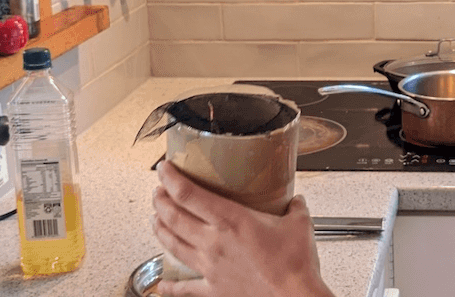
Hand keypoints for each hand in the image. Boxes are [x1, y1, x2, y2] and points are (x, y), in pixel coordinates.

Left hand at [151, 161, 333, 296]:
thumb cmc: (295, 264)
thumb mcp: (299, 223)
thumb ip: (294, 208)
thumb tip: (295, 202)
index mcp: (232, 220)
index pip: (189, 194)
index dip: (171, 179)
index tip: (164, 168)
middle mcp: (214, 242)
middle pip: (174, 217)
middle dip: (161, 202)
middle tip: (157, 192)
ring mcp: (210, 267)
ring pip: (174, 246)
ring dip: (160, 231)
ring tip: (155, 220)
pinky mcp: (214, 290)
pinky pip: (185, 288)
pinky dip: (170, 287)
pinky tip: (161, 286)